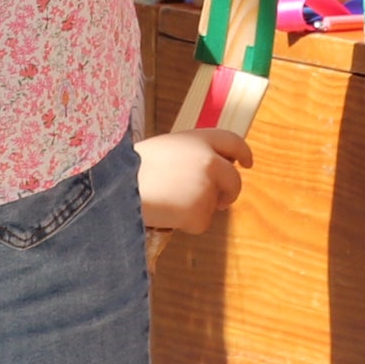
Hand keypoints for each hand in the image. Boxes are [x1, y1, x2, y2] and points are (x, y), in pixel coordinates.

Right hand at [137, 126, 253, 234]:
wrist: (117, 187)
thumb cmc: (133, 169)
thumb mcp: (165, 149)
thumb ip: (191, 155)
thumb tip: (210, 174)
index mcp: (198, 139)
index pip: (232, 141)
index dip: (242, 153)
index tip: (247, 163)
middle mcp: (209, 160)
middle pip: (234, 180)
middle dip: (229, 193)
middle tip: (221, 202)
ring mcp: (206, 186)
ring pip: (214, 204)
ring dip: (197, 208)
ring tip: (166, 202)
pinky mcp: (200, 211)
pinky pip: (200, 223)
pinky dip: (186, 224)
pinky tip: (165, 214)